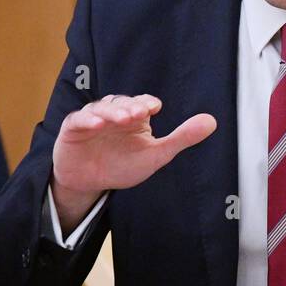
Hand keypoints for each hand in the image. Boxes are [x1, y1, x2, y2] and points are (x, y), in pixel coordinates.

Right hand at [51, 94, 215, 230]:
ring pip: (101, 108)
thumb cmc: (121, 165)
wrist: (89, 182)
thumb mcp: (156, 154)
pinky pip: (79, 119)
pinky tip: (97, 125)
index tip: (154, 108)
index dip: (147, 103)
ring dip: (112, 111)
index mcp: (134, 116)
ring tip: (123, 119)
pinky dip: (88, 120)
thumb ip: (182, 138)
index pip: (142, 103)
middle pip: (122, 103)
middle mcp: (114, 113)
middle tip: (140, 112)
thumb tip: (212, 121)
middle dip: (131, 106)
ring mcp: (93, 118)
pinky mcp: (74, 128)